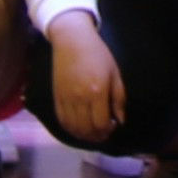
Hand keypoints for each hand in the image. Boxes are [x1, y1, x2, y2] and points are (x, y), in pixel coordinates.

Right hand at [43, 15, 122, 145]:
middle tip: (104, 133)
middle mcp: (80, 98)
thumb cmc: (98, 55)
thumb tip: (120, 121)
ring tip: (93, 133)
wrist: (72, 41)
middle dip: (98, 136)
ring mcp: (66, 99)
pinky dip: (71, 129)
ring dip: (84, 136)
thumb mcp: (115, 74)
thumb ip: (119, 99)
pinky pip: (62, 120)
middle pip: (87, 129)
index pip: (101, 123)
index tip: (114, 125)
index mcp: (97, 91)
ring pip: (74, 128)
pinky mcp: (57, 97)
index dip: (109, 130)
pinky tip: (79, 128)